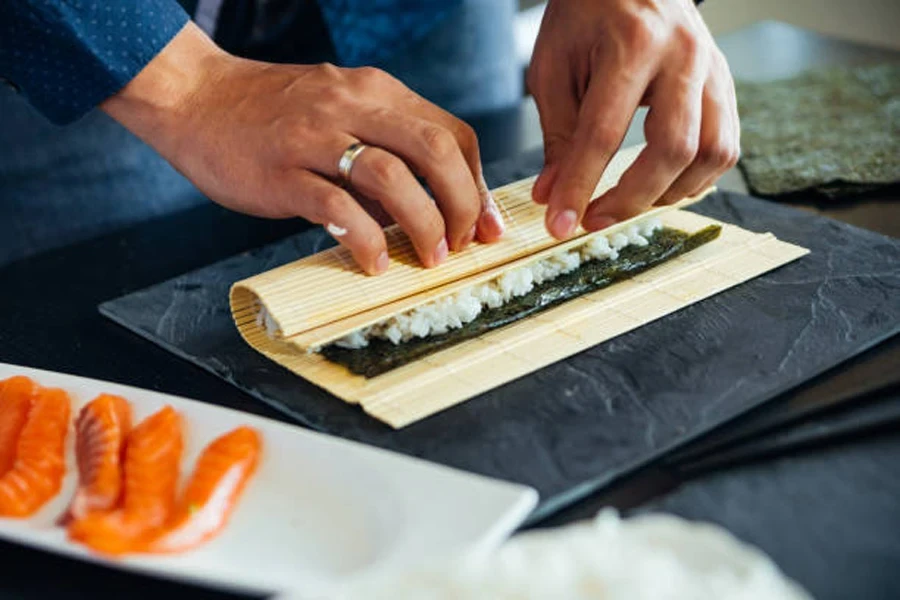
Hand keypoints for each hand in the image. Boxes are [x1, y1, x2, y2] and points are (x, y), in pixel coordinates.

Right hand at [102, 23, 504, 274]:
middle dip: (463, 204)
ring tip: (429, 256)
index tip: (484, 224)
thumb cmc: (272, 112)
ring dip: (424, 223)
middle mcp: (352, 106)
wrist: (195, 97)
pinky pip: (338, 208)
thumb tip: (430, 203)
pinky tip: (374, 262)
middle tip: (464, 244)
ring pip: (393, 177)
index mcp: (375, 91)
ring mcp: (315, 137)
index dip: (477, 184)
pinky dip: (366, 240)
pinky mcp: (282, 171)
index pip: (451, 132)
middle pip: (435, 150)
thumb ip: (384, 146)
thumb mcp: (340, 109)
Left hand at [528, 0, 739, 237]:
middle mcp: (683, 56)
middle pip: (673, 149)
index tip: (558, 225)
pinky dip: (697, 178)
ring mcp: (712, 68)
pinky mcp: (725, 82)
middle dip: (631, 199)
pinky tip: (663, 185)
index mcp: (632, 43)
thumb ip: (556, 136)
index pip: (604, 134)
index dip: (579, 187)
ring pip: (712, 154)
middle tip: (593, 220)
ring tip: (628, 202)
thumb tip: (552, 197)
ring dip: (669, 193)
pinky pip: (726, 146)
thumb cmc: (584, 17)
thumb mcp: (553, 68)